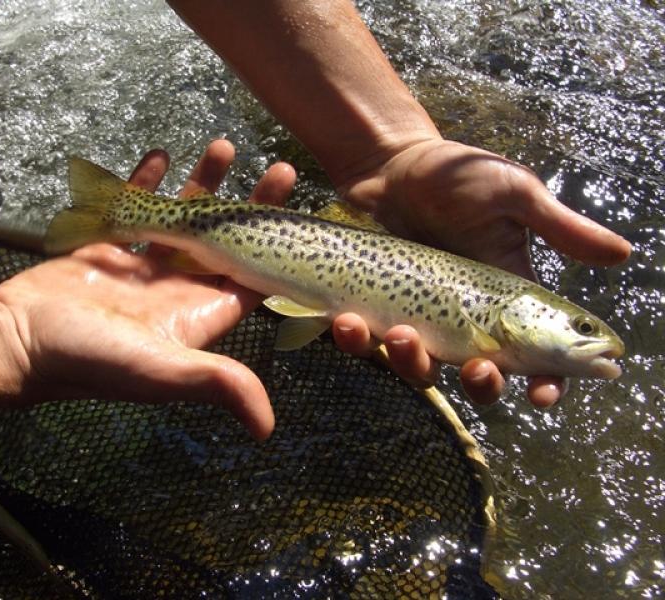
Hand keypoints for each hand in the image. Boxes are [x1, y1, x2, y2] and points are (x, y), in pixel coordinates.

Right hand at [0, 141, 295, 439]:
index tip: (301, 212)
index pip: (253, 276)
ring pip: (184, 219)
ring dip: (204, 186)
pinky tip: (163, 155)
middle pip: (227, 242)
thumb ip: (214, 382)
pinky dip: (147, 182)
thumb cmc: (86, 359)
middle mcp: (177, 289)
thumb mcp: (156, 370)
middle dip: (252, 206)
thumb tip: (266, 428)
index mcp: (198, 314)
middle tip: (278, 168)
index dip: (280, 248)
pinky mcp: (105, 248)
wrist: (14, 342)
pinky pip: (134, 207)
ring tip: (225, 147)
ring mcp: (141, 268)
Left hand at [330, 138, 630, 406]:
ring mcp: (418, 315)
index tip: (544, 395)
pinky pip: (369, 341)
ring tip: (403, 334)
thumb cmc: (456, 173)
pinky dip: (359, 340)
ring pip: (422, 367)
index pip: (536, 352)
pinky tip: (348, 322)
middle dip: (482, 384)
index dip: (547, 381)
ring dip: (413, 363)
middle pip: (481, 374)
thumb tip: (624, 255)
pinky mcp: (376, 309)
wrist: (386, 161)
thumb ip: (559, 227)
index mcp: (506, 295)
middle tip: (478, 368)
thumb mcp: (512, 195)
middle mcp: (465, 316)